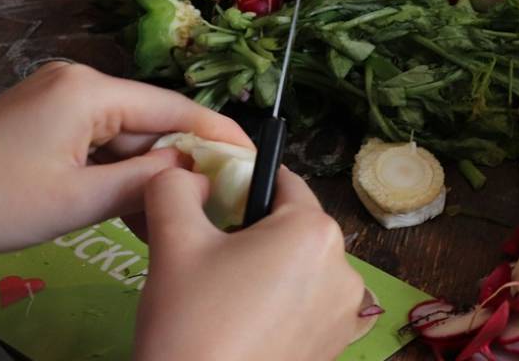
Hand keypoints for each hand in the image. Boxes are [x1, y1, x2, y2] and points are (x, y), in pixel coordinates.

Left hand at [0, 63, 250, 271]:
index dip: (219, 134)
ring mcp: (59, 96)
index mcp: (89, 90)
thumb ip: (147, 182)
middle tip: (218, 200)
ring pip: (127, 133)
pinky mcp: (45, 117)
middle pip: (152, 119)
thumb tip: (202, 172)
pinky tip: (134, 205)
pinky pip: (100, 139)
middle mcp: (79, 80)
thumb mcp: (79, 201)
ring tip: (177, 212)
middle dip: (182, 159)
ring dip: (149, 171)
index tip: (255, 160)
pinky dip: (118, 170)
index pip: (175, 107)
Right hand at [135, 167, 365, 360]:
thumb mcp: (173, 242)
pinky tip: (248, 324)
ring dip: (270, 272)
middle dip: (256, 235)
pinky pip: (311, 307)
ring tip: (226, 299)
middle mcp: (344, 267)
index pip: (283, 182)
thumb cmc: (191, 322)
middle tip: (211, 261)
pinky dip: (285, 308)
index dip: (245, 186)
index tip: (215, 204)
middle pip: (293, 228)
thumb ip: (176, 188)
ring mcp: (345, 311)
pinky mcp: (337, 345)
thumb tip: (186, 173)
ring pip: (302, 269)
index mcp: (313, 230)